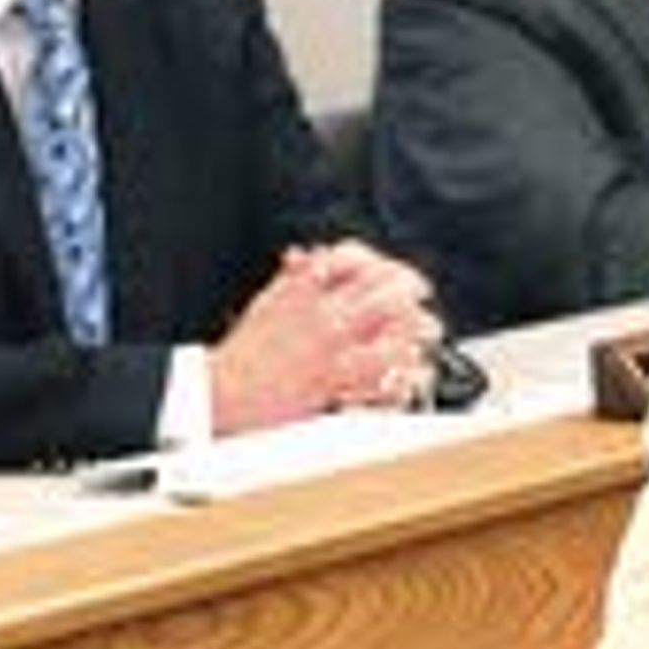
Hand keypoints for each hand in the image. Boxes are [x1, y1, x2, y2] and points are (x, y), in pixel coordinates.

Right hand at [209, 243, 440, 431]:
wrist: (221, 391)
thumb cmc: (242, 353)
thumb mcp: (266, 302)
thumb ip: (293, 278)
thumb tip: (308, 257)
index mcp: (306, 292)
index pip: (356, 263)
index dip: (388, 267)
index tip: (404, 277)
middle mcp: (322, 318)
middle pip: (383, 295)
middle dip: (411, 296)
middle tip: (423, 304)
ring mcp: (330, 352)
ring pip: (389, 335)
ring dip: (414, 335)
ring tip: (427, 336)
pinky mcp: (331, 385)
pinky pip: (377, 380)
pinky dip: (400, 376)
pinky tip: (413, 375)